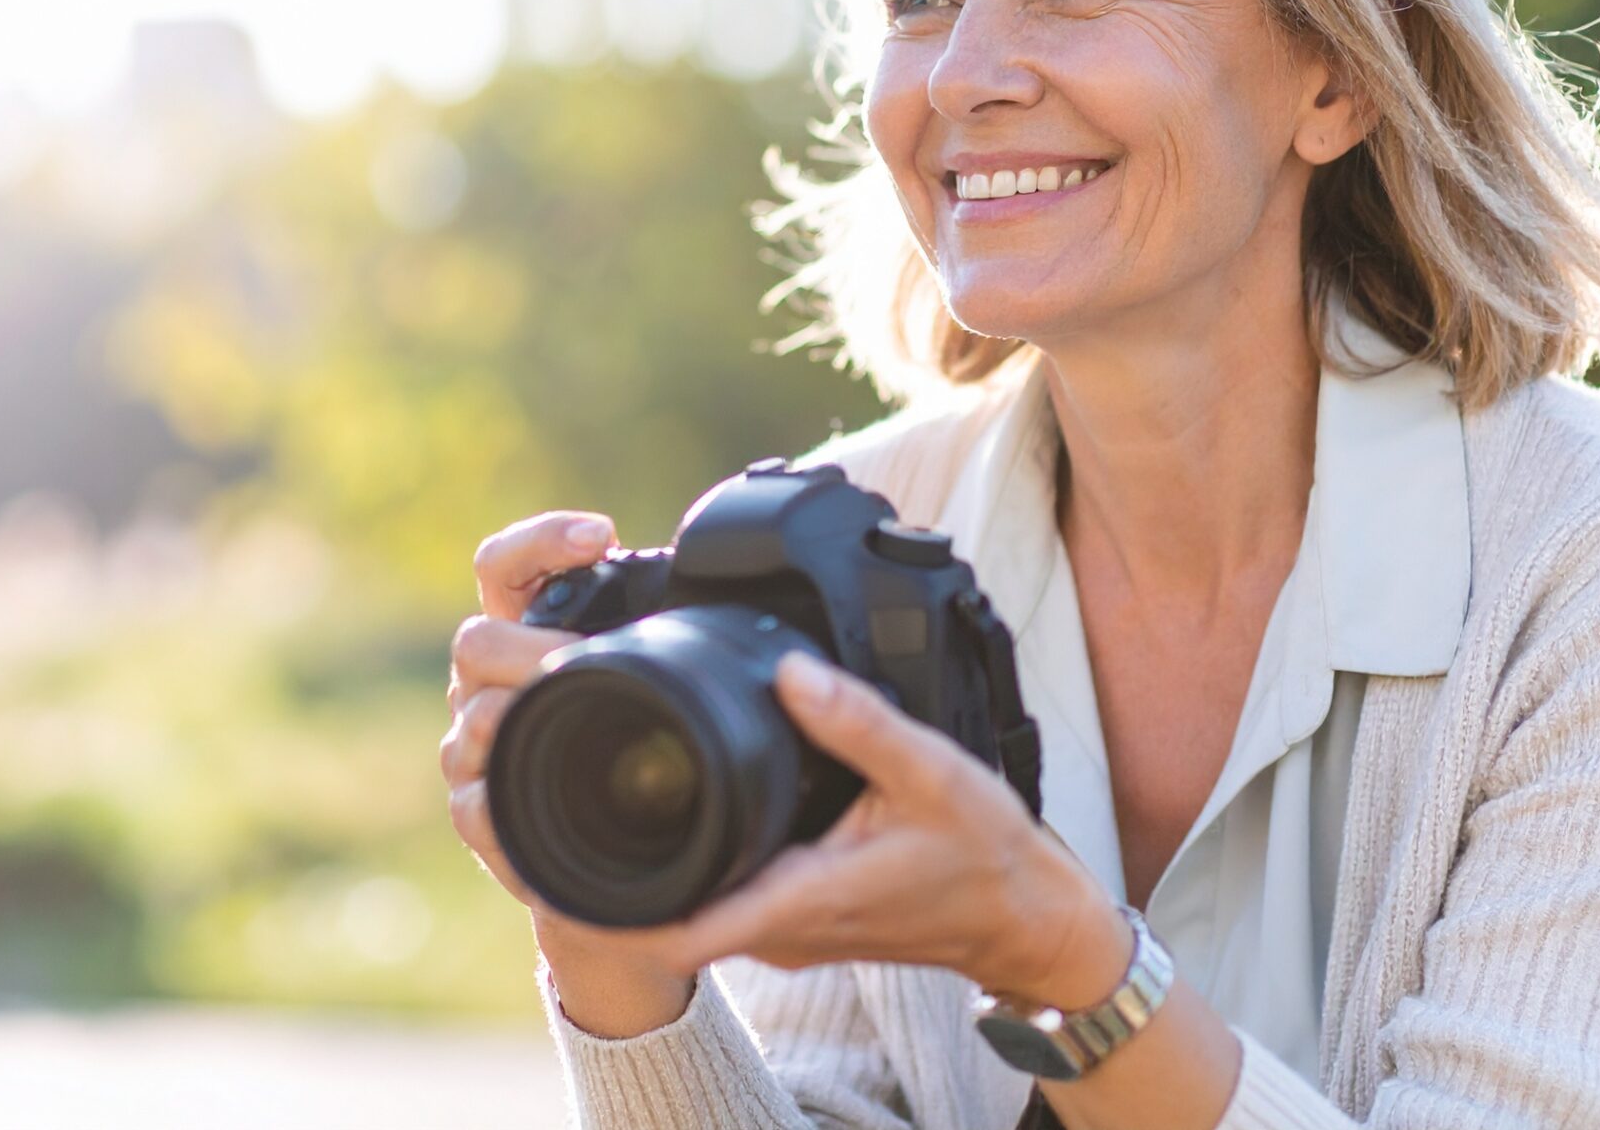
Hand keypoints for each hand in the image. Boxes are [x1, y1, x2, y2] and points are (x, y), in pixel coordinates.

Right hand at [440, 509, 695, 1035]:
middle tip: (585, 657)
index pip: (504, 567)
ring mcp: (476, 749)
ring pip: (474, 718)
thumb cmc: (655, 765)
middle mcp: (490, 685)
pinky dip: (515, 803)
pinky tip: (552, 804)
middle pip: (476, 640)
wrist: (632, 871)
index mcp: (530, 636)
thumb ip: (672, 635)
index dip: (541, 541)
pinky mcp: (482, 816)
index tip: (602, 535)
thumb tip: (732, 579)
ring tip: (577, 723)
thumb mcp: (666, 688)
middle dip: (532, 646)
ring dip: (526, 719)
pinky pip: (477, 805)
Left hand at [602, 650, 1128, 1007]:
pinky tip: (702, 798)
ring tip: (635, 773)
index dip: (609, 891)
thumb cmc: (986, 855)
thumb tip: (786, 669)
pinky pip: (725, 890)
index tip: (574, 832)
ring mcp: (785, 930)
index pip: (672, 924)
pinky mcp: (795, 918)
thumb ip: (858, 721)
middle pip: (663, 904)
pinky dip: (704, 851)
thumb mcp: (931, 771)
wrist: (1025, 918)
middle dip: (622, 850)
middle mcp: (779, 928)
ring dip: (662, 849)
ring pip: (692, 896)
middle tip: (595, 768)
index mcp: (797, 898)